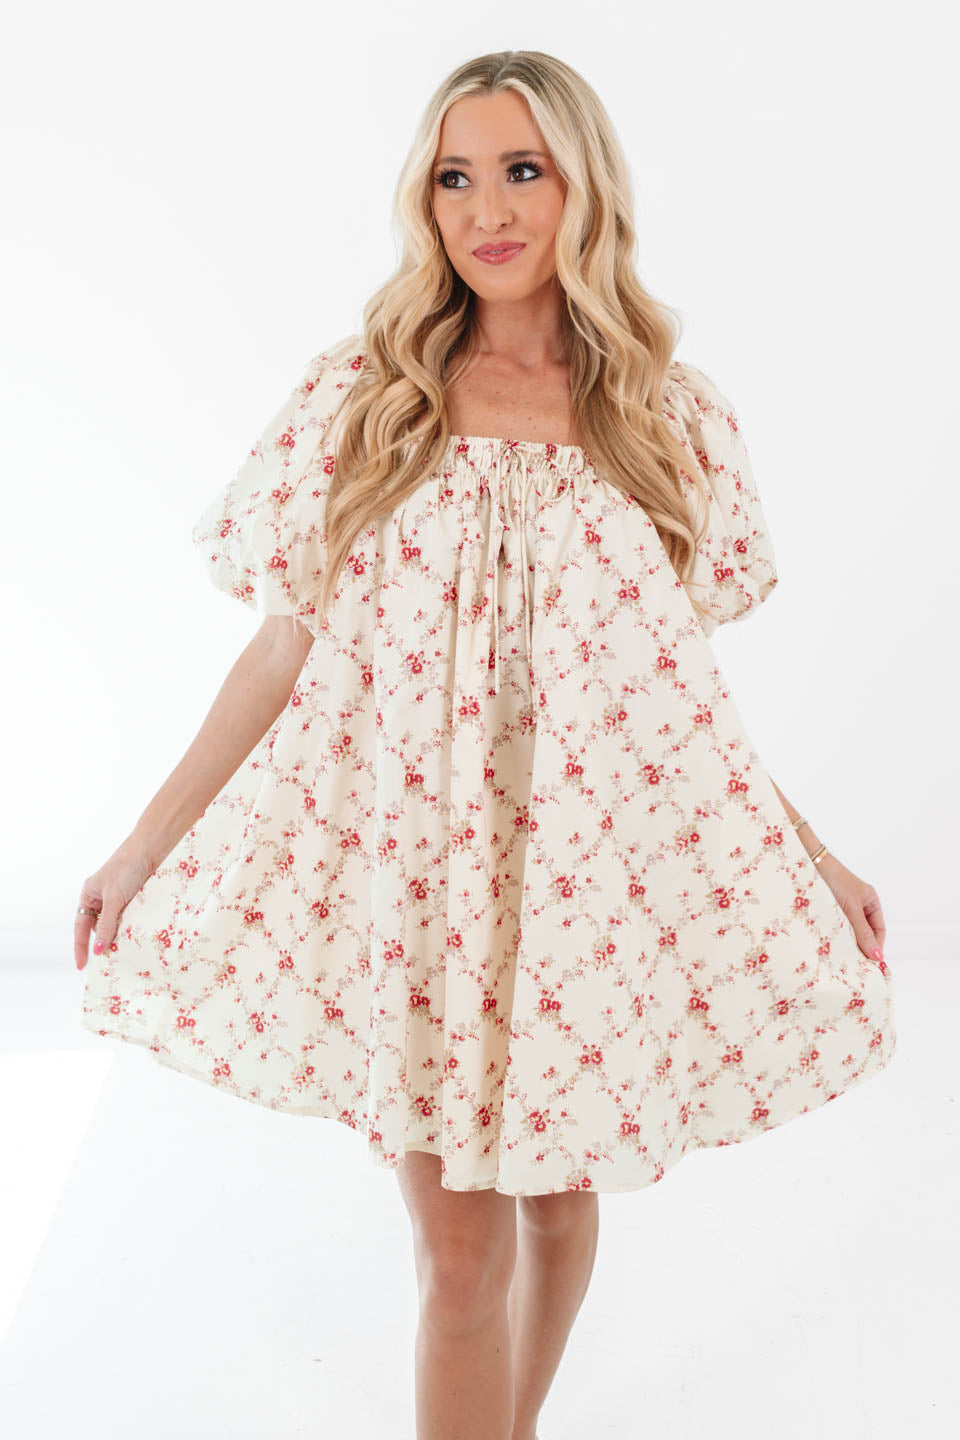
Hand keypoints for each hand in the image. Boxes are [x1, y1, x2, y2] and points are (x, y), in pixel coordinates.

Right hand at [74, 841, 155, 971]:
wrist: (151, 849)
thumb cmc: (127, 868)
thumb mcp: (114, 899)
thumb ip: (107, 924)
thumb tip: (98, 949)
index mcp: (89, 895)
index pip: (81, 927)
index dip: (80, 946)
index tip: (81, 966)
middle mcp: (101, 897)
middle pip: (98, 927)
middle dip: (102, 942)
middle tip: (109, 961)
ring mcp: (118, 898)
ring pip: (115, 924)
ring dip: (119, 935)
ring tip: (124, 950)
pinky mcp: (134, 898)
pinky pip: (128, 918)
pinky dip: (131, 928)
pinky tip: (136, 937)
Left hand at [813, 850, 885, 964]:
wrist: (809, 861)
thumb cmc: (834, 879)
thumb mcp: (851, 908)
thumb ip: (863, 932)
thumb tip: (877, 956)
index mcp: (871, 900)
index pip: (879, 929)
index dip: (876, 946)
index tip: (869, 963)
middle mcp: (859, 903)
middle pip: (865, 931)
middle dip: (861, 946)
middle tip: (854, 963)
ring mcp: (843, 905)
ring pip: (849, 930)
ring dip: (846, 941)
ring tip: (841, 955)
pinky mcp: (828, 907)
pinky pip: (836, 926)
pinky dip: (835, 935)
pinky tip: (829, 943)